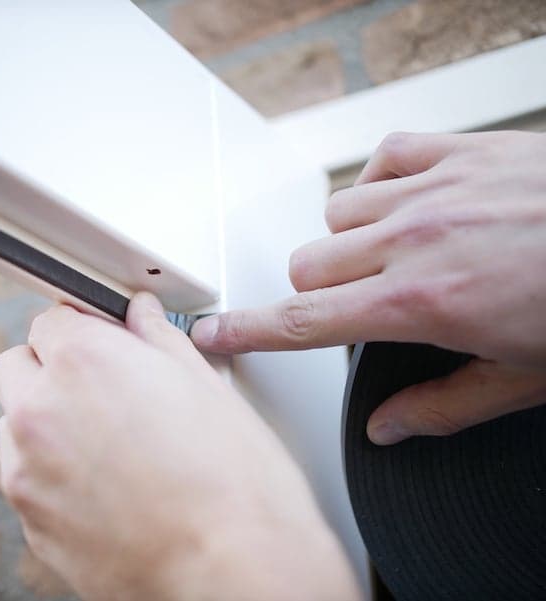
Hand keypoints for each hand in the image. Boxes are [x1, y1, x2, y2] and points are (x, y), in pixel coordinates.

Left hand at [0, 293, 358, 600]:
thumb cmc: (232, 483)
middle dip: (49, 368)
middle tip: (99, 386)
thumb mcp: (204, 387)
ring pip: (14, 425)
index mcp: (84, 361)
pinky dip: (50, 474)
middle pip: (17, 365)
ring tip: (106, 444)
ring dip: (45, 422)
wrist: (231, 571)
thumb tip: (142, 317)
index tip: (98, 340)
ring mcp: (27, 471)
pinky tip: (105, 486)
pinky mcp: (31, 522)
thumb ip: (159, 340)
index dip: (80, 327)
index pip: (51, 319)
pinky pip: (25, 479)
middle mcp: (41, 411)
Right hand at [191, 131, 545, 442]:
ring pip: (335, 216)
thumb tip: (390, 427)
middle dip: (318, 294)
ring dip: (350, 244)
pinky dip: (378, 184)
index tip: (212, 334)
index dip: (245, 332)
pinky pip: (378, 160)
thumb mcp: (523, 380)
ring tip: (394, 257)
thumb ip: (442, 406)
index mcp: (420, 306)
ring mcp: (431, 188)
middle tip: (357, 307)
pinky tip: (407, 204)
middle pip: (305, 267)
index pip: (301, 324)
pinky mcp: (455, 151)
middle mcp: (412, 241)